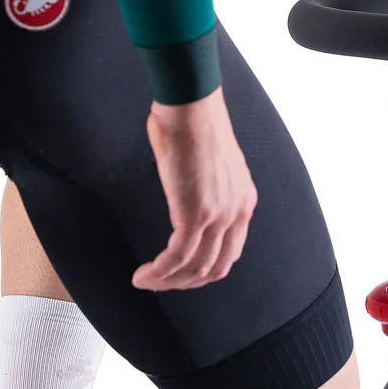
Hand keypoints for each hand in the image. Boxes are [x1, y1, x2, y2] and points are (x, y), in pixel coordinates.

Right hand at [133, 89, 257, 291]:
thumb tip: (183, 194)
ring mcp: (220, 215)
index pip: (229, 252)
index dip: (204, 270)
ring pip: (195, 268)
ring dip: (167, 282)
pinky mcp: (197, 214)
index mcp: (243, 201)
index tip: (180, 273)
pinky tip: (143, 275)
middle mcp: (238, 212)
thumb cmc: (192, 122)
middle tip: (161, 284)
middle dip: (186, 283)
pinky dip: (158, 272)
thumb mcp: (208, 164)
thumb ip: (203, 187)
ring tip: (145, 282)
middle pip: (215, 268)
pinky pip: (177, 257)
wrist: (191, 104)